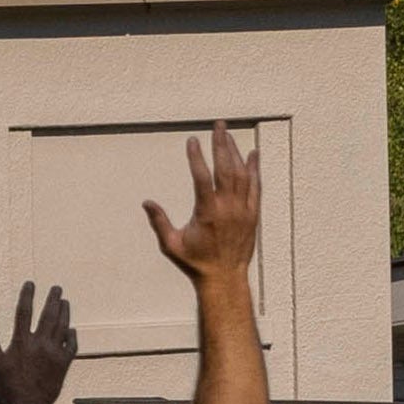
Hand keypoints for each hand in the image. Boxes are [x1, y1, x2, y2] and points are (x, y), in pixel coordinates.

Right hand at [0, 282, 76, 403]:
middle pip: (48, 315)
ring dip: (65, 312)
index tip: (30, 284)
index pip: (24, 312)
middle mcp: (39, 344)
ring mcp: (54, 353)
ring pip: (62, 326)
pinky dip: (71, 335)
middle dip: (53, 299)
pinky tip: (70, 329)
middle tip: (57, 288)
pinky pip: (71, 344)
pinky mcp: (64, 363)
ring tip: (65, 302)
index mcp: (21, 342)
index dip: (27, 296)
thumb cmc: (8, 385)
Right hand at [142, 124, 264, 280]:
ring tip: (228, 135)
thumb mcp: (171, 245)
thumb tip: (147, 202)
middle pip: (226, 169)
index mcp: (207, 213)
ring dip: (235, 153)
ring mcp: (243, 211)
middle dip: (222, 144)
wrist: (225, 277)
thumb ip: (159, 222)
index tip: (193, 141)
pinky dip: (254, 169)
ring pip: (241, 175)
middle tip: (218, 125)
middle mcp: (228, 209)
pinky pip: (256, 187)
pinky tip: (252, 154)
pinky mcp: (253, 215)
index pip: (202, 177)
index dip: (197, 157)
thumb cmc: (196, 262)